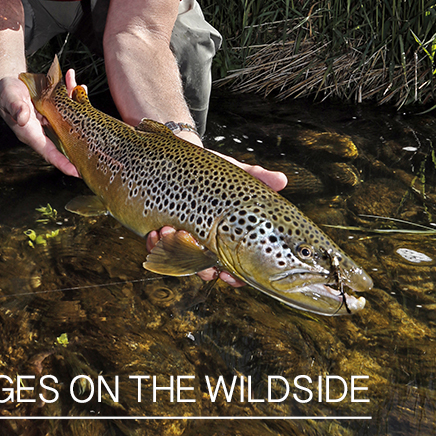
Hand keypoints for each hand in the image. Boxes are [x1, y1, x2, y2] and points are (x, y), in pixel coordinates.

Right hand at [0, 69, 79, 177]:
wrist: (6, 81)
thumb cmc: (5, 92)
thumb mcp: (9, 98)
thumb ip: (16, 108)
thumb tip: (23, 118)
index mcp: (31, 133)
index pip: (49, 153)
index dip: (63, 163)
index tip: (77, 172)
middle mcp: (42, 129)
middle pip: (65, 136)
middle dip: (81, 133)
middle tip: (97, 139)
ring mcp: (48, 120)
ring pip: (69, 118)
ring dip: (76, 103)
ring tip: (80, 87)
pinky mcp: (52, 109)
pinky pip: (67, 105)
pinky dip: (72, 94)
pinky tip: (76, 84)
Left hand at [146, 155, 287, 286]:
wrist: (178, 157)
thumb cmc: (212, 172)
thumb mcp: (234, 174)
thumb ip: (256, 177)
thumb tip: (281, 180)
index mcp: (227, 238)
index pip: (236, 268)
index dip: (235, 278)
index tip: (230, 276)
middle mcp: (205, 244)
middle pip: (206, 270)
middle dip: (201, 268)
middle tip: (198, 251)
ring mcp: (182, 239)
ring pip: (179, 260)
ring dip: (174, 251)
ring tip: (169, 231)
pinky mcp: (160, 231)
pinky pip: (156, 247)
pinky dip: (154, 243)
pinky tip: (154, 232)